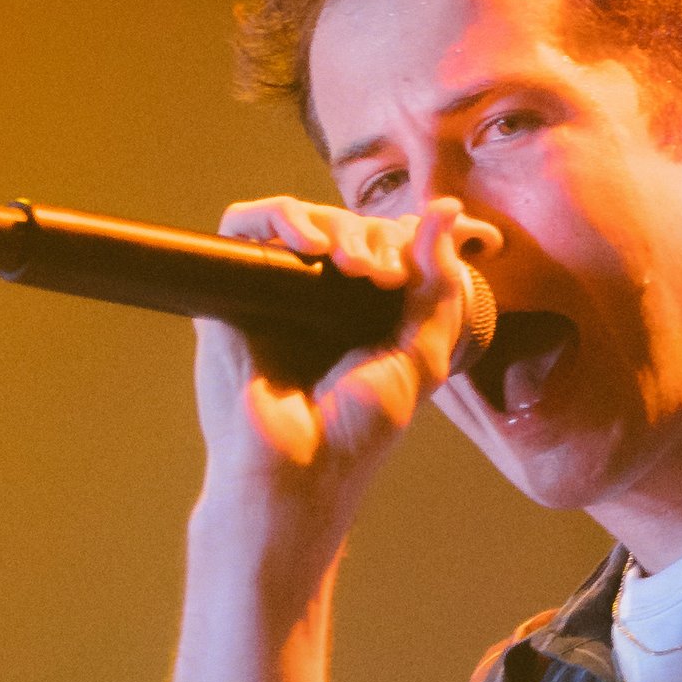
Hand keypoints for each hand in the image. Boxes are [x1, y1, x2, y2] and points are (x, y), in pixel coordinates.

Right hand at [191, 194, 491, 590]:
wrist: (295, 471)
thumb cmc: (356, 433)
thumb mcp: (421, 359)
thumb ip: (439, 289)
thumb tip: (445, 210)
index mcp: (369, 310)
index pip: (389, 240)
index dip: (405, 238)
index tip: (409, 272)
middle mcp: (322, 295)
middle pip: (349, 223)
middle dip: (373, 236)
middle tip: (379, 276)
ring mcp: (277, 289)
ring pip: (303, 217)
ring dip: (336, 225)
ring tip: (350, 264)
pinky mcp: (235, 287)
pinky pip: (245, 223)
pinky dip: (279, 216)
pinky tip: (310, 245)